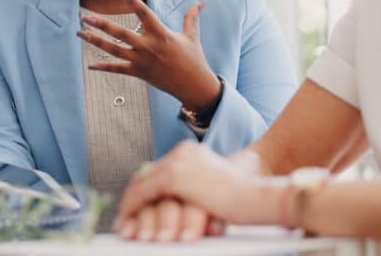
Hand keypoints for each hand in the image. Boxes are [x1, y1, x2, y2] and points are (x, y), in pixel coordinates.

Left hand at [77, 0, 220, 108]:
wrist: (194, 86)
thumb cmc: (194, 59)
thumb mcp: (192, 36)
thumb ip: (191, 17)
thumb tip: (201, 2)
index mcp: (161, 33)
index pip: (142, 12)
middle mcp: (148, 46)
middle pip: (120, 33)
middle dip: (101, 25)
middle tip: (85, 17)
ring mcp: (142, 61)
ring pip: (114, 50)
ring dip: (96, 42)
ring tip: (81, 34)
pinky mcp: (139, 73)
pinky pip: (118, 69)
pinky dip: (104, 67)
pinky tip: (91, 64)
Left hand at [115, 141, 284, 240]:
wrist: (257, 197)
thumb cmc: (242, 200)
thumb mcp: (210, 192)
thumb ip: (191, 192)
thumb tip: (171, 206)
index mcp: (191, 153)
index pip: (157, 170)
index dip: (142, 191)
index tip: (134, 209)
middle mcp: (181, 153)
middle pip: (145, 175)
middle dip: (132, 200)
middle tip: (123, 221)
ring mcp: (177, 162)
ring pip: (141, 185)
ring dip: (131, 209)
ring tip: (126, 228)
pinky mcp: (174, 176)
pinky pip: (142, 194)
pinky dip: (132, 211)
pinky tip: (130, 225)